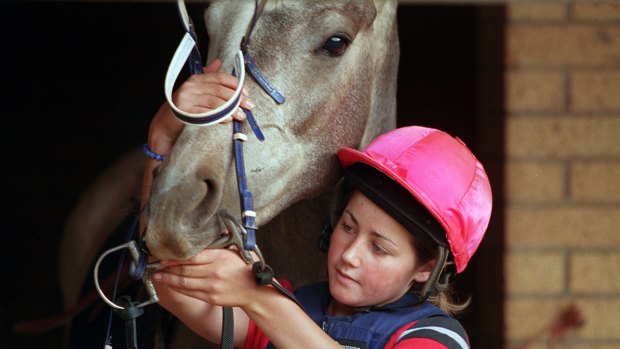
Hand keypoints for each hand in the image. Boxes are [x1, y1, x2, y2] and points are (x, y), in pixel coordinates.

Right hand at [140, 59, 255, 212]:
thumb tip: (218, 62)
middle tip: (249, 106)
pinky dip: (219, 117)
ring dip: (231, 110)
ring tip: (241, 116)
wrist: (165, 123)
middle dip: (237, 99)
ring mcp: (187, 99)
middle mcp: (191, 86)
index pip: (220, 78)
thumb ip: (208, 77)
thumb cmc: (185, 107)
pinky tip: (227, 120)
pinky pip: (207, 114)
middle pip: (220, 90)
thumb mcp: (196, 90)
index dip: (235, 85)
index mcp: (196, 79)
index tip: (246, 94)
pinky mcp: (185, 112)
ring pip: (215, 102)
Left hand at [152, 248, 258, 307]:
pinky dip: (177, 288)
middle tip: (155, 264)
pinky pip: (189, 292)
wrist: (255, 290)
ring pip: (184, 282)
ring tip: (157, 275)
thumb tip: (219, 223)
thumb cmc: (247, 268)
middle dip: (167, 267)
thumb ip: (226, 239)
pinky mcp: (210, 297)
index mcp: (220, 257)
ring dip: (168, 278)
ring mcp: (211, 286)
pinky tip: (170, 284)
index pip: (192, 256)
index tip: (163, 255)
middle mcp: (214, 272)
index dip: (175, 256)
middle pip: (185, 269)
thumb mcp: (239, 250)